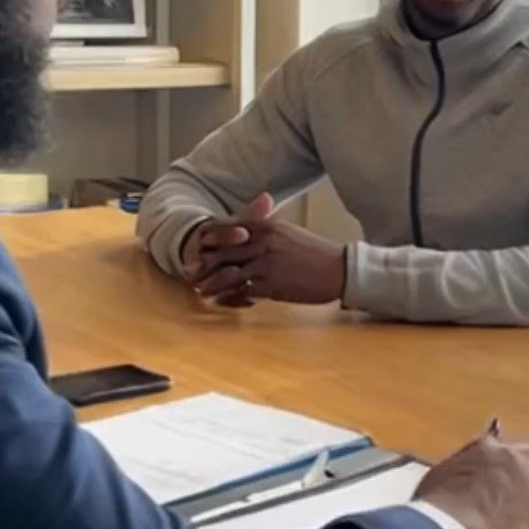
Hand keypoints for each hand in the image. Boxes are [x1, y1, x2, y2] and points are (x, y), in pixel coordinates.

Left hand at [186, 198, 346, 309]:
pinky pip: (242, 291)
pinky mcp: (272, 284)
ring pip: (228, 273)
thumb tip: (248, 228)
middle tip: (190, 273)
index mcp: (267, 226)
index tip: (198, 248)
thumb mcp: (288, 232)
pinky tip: (221, 302)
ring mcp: (266, 263)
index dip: (210, 239)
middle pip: (223, 251)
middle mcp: (263, 241)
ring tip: (200, 290)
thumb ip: (266, 227)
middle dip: (204, 263)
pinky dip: (229, 297)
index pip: (229, 229)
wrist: (338, 269)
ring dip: (211, 283)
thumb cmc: (315, 252)